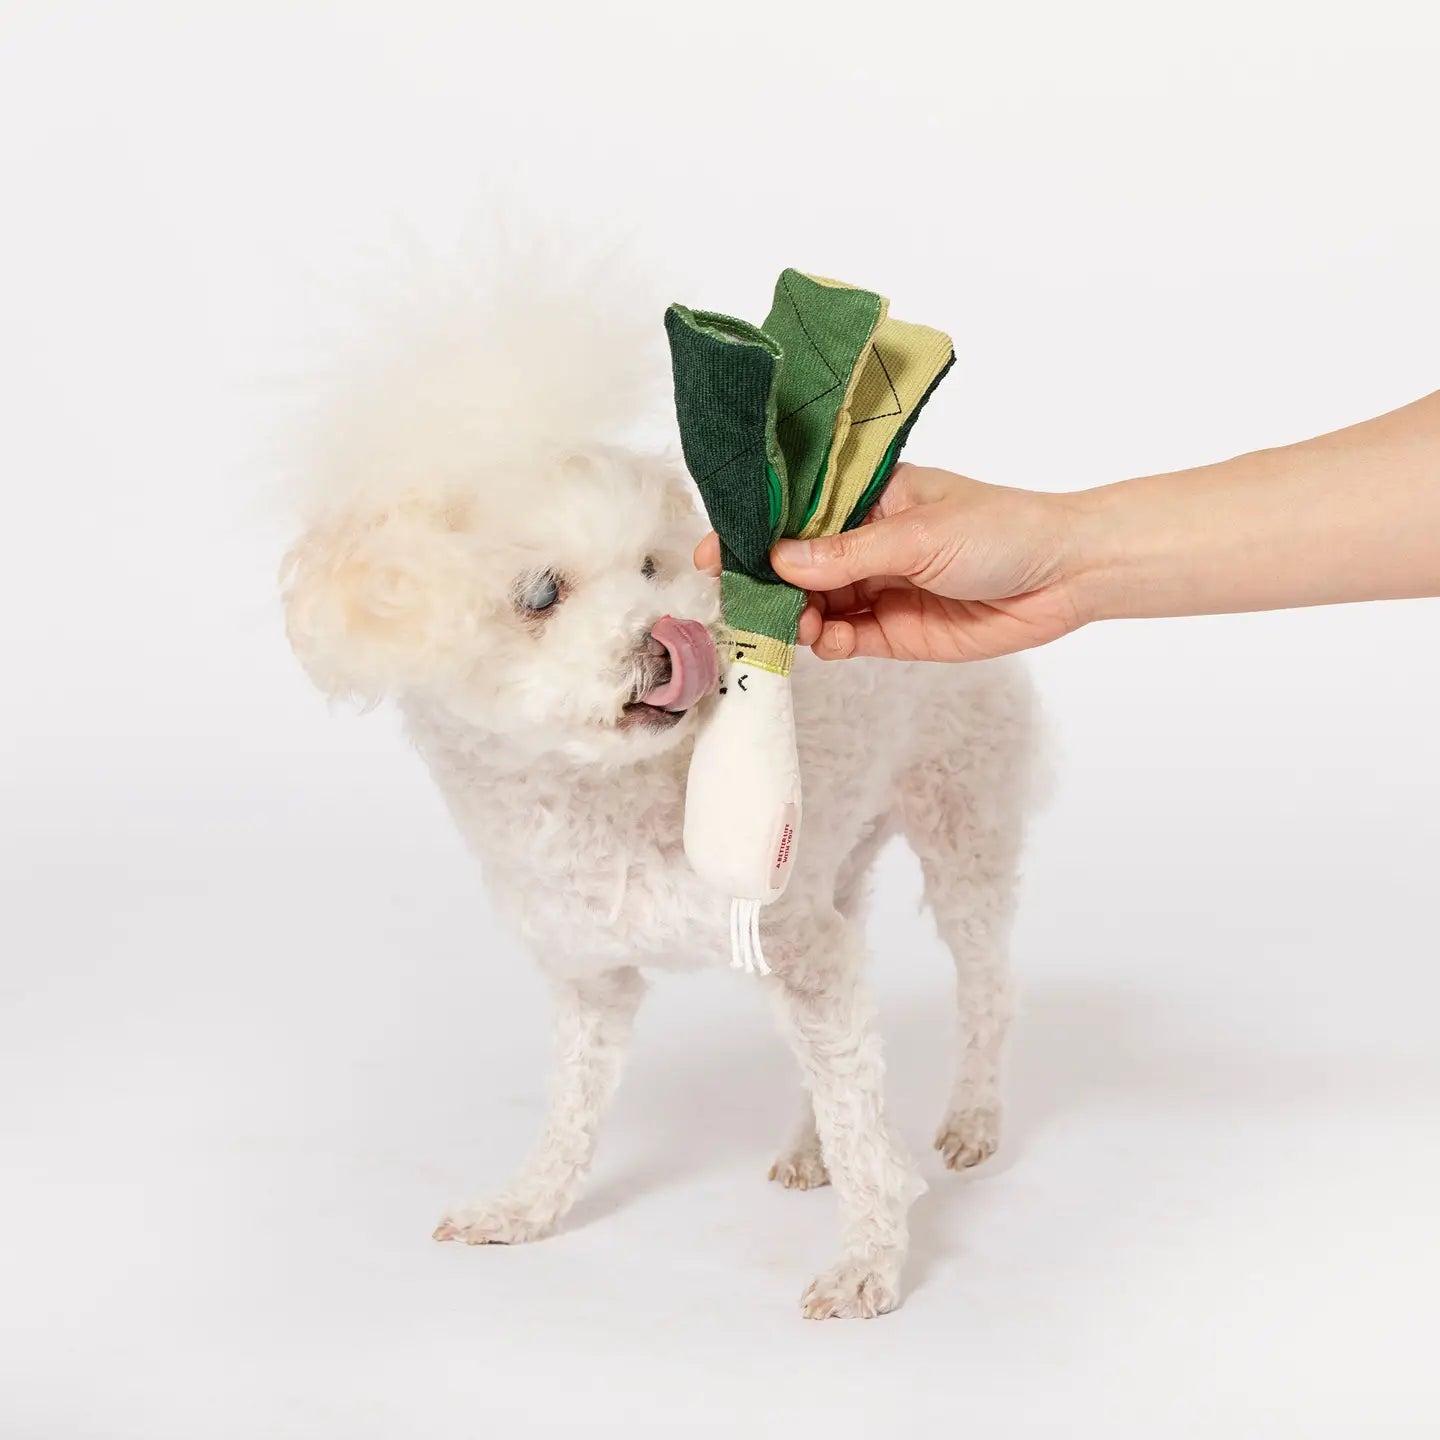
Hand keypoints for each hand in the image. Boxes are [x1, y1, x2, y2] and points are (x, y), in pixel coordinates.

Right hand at [693, 464, 1086, 661]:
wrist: (1066, 578)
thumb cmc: (1002, 531)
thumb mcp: (920, 535)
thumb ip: (847, 554)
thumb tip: (778, 561)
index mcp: (868, 498)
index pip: (795, 512)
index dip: (755, 531)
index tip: (718, 553)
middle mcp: (865, 541)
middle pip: (795, 564)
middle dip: (767, 584)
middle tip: (746, 604)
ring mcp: (876, 586)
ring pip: (813, 605)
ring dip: (796, 617)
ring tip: (799, 626)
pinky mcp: (892, 630)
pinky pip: (843, 638)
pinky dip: (828, 643)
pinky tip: (829, 642)